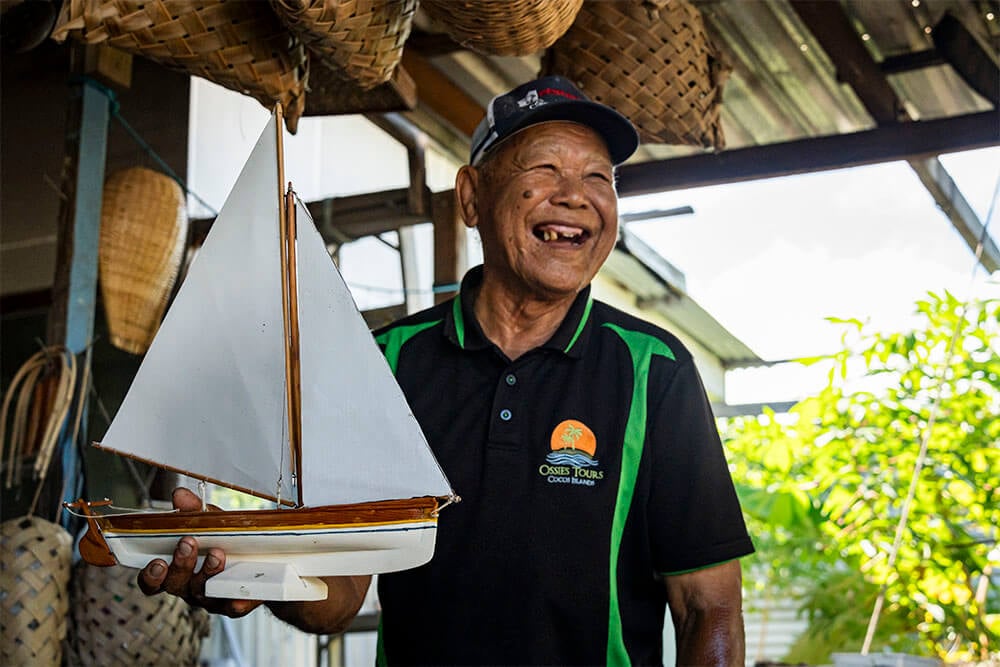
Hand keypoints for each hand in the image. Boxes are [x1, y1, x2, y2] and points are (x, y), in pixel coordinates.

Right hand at [137, 487, 261, 617]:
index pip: (153, 580)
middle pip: (176, 584)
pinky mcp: (235, 604)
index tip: (157, 561)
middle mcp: (189, 588)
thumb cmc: (225, 542)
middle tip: (188, 542)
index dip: (151, 576)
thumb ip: (194, 511)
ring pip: (203, 593)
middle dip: (180, 563)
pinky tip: (239, 597)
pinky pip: (234, 607)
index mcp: (177, 570)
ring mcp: (211, 599)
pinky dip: (236, 601)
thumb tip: (180, 494)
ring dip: (208, 573)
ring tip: (217, 554)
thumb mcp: (211, 523)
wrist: (261, 562)